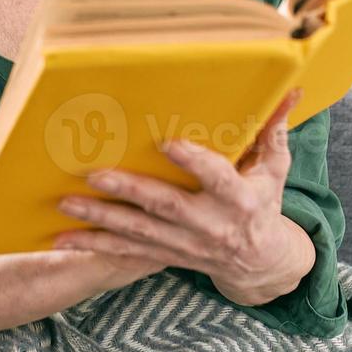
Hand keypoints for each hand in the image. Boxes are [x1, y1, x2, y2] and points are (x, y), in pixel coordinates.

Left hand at [52, 89, 314, 306]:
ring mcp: (184, 245)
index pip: (216, 178)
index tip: (168, 142)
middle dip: (128, 191)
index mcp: (238, 200)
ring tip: (66, 202)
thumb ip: (274, 131)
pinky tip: (61, 239)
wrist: (261, 263)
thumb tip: (290, 88)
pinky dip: (92, 246)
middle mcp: (209, 225)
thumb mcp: (275, 169)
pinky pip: (125, 253)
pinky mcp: (165, 256)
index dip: (194, 161)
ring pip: (137, 232)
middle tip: (93, 173)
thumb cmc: (264, 204)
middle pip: (165, 206)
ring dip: (99, 219)